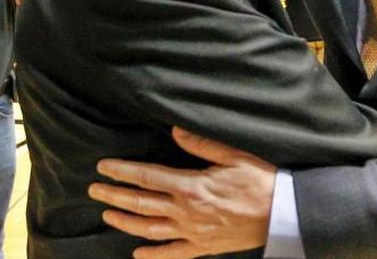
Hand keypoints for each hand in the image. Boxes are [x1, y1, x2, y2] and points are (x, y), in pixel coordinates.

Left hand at [89, 127, 275, 258]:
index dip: (122, 172)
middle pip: (142, 203)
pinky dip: (153, 255)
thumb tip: (176, 129)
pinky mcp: (203, 247)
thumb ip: (202, 144)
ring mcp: (193, 232)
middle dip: (115, 196)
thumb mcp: (234, 155)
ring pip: (150, 229)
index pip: (147, 177)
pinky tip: (137, 253)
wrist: (281, 215)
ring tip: (107, 215)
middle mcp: (187, 211)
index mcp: (191, 186)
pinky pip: (173, 254)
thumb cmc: (260, 181)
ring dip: (126, 222)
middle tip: (94, 190)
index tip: (103, 167)